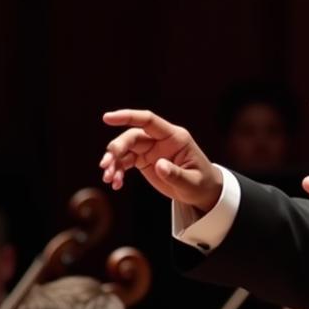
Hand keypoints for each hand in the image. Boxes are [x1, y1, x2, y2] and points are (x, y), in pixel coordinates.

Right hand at [100, 109, 223, 212]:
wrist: (202, 192)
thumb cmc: (202, 184)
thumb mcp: (192, 182)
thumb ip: (176, 174)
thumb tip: (159, 165)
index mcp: (175, 138)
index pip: (149, 121)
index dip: (128, 117)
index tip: (107, 118)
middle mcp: (160, 141)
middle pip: (132, 137)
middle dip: (116, 148)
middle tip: (106, 165)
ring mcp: (151, 150)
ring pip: (125, 149)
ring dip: (113, 162)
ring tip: (108, 179)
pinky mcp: (145, 161)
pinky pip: (125, 162)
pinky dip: (118, 171)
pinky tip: (116, 184)